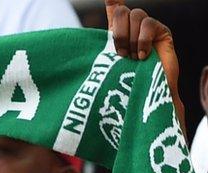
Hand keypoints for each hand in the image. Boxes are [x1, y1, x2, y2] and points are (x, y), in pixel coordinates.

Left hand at [105, 0, 184, 130]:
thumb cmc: (120, 86)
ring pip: (135, 15)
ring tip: (131, 58)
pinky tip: (143, 56)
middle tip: (119, 55)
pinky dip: (142, 40)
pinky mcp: (161, 32)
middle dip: (117, 33)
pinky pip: (148, 24)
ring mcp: (147, 29)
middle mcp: (132, 28)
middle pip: (121, 12)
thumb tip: (77, 56)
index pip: (114, 8)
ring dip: (129, 39)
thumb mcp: (104, 66)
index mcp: (116, 33)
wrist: (144, 98)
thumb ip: (98, 52)